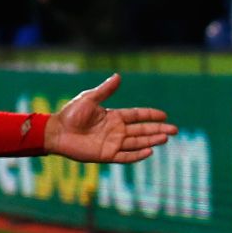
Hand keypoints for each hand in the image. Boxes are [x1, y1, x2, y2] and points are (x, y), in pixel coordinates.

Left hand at [43, 74, 176, 163]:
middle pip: (142, 130)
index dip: (151, 115)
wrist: (57, 131)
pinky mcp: (106, 155)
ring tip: (166, 138)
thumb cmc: (71, 114)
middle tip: (175, 130)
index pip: (137, 115)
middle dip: (158, 130)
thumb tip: (119, 76)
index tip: (164, 115)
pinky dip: (137, 155)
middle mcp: (116, 130)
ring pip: (137, 143)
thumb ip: (105, 90)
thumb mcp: (89, 98)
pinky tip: (149, 151)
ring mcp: (112, 143)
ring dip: (151, 141)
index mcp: (113, 116)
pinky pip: (125, 156)